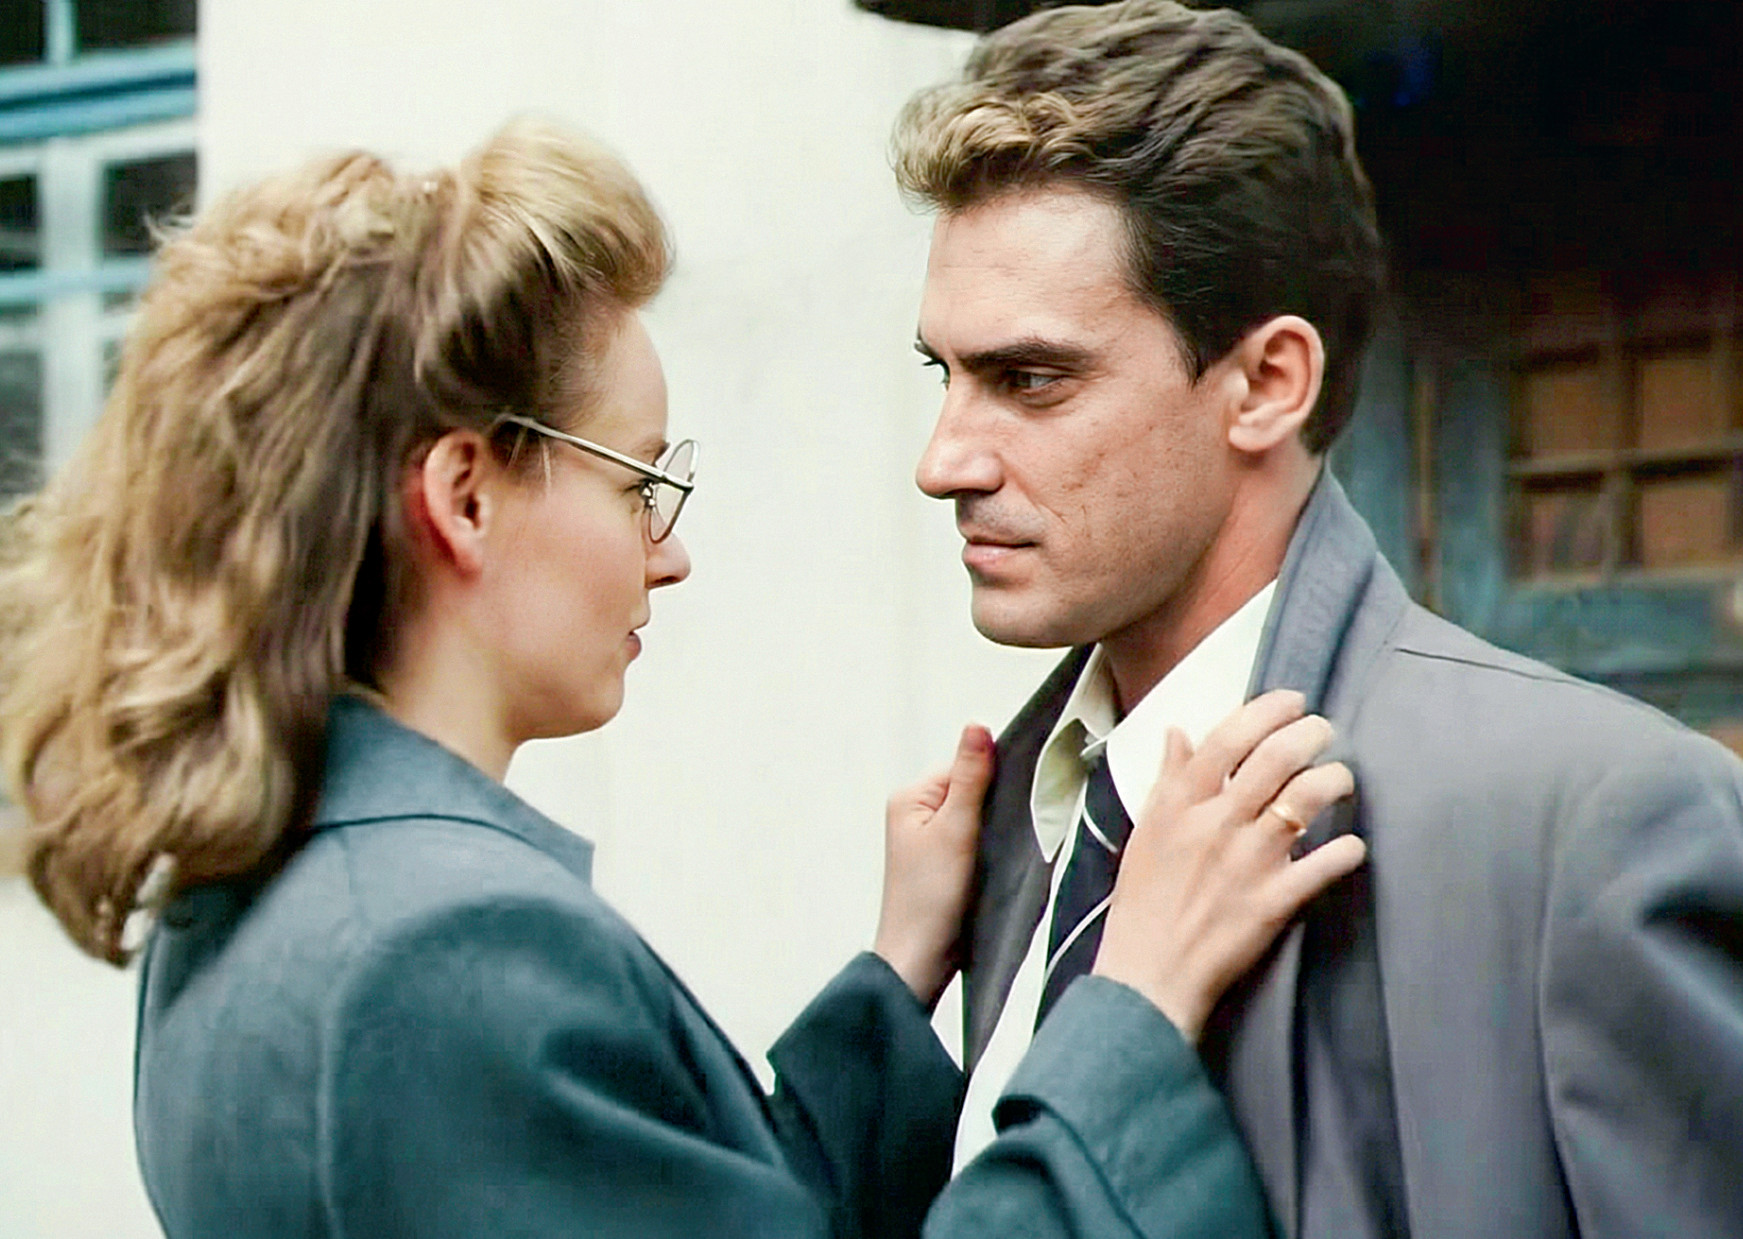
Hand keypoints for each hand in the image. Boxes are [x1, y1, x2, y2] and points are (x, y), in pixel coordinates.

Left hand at [873, 724, 994, 1009]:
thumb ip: (971, 778)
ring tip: (996, 855)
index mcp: (910, 798)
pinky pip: (974, 842)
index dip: (992, 780)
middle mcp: (915, 815)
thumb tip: (977, 727)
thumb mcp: (956, 829)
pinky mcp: (944, 865)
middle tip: (1004, 833)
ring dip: (992, 832)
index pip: (964, 767)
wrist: (921, 960)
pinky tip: (994, 866)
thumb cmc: (930, 900)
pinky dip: (988, 850)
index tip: (1014, 800)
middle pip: (971, 791)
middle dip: (993, 808)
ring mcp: (929, 842)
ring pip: (976, 818)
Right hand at [1093, 690, 1365, 1040]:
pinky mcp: (1274, 901)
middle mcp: (1216, 823)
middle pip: (1277, 756)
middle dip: (1312, 733)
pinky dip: (1348, 849)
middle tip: (1325, 731)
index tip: (1293, 701)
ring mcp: (1248, 861)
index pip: (1229, 737)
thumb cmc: (1143, 903)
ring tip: (1341, 780)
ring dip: (1335, 779)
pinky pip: (1327, 863)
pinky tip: (1351, 846)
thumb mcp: (1145, 831)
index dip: (1268, 709)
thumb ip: (1167, 779)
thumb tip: (1178, 731)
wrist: (1148, 976)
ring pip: (1307, 798)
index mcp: (1180, 804)